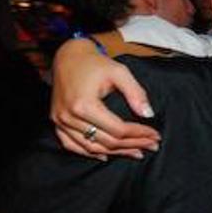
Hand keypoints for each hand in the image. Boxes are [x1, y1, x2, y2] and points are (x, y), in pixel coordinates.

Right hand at [51, 38, 160, 159]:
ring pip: (92, 147)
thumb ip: (135, 93)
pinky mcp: (56, 122)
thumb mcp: (119, 72)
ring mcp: (60, 121)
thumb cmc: (94, 63)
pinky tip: (106, 155)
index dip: (139, 134)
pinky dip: (89, 153)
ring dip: (116, 153)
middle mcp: (69, 116)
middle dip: (133, 145)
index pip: (118, 129)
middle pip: (107, 142)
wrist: (68, 56)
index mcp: (84, 105)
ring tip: (136, 152)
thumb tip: (148, 114)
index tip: (155, 135)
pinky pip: (72, 145)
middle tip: (152, 145)